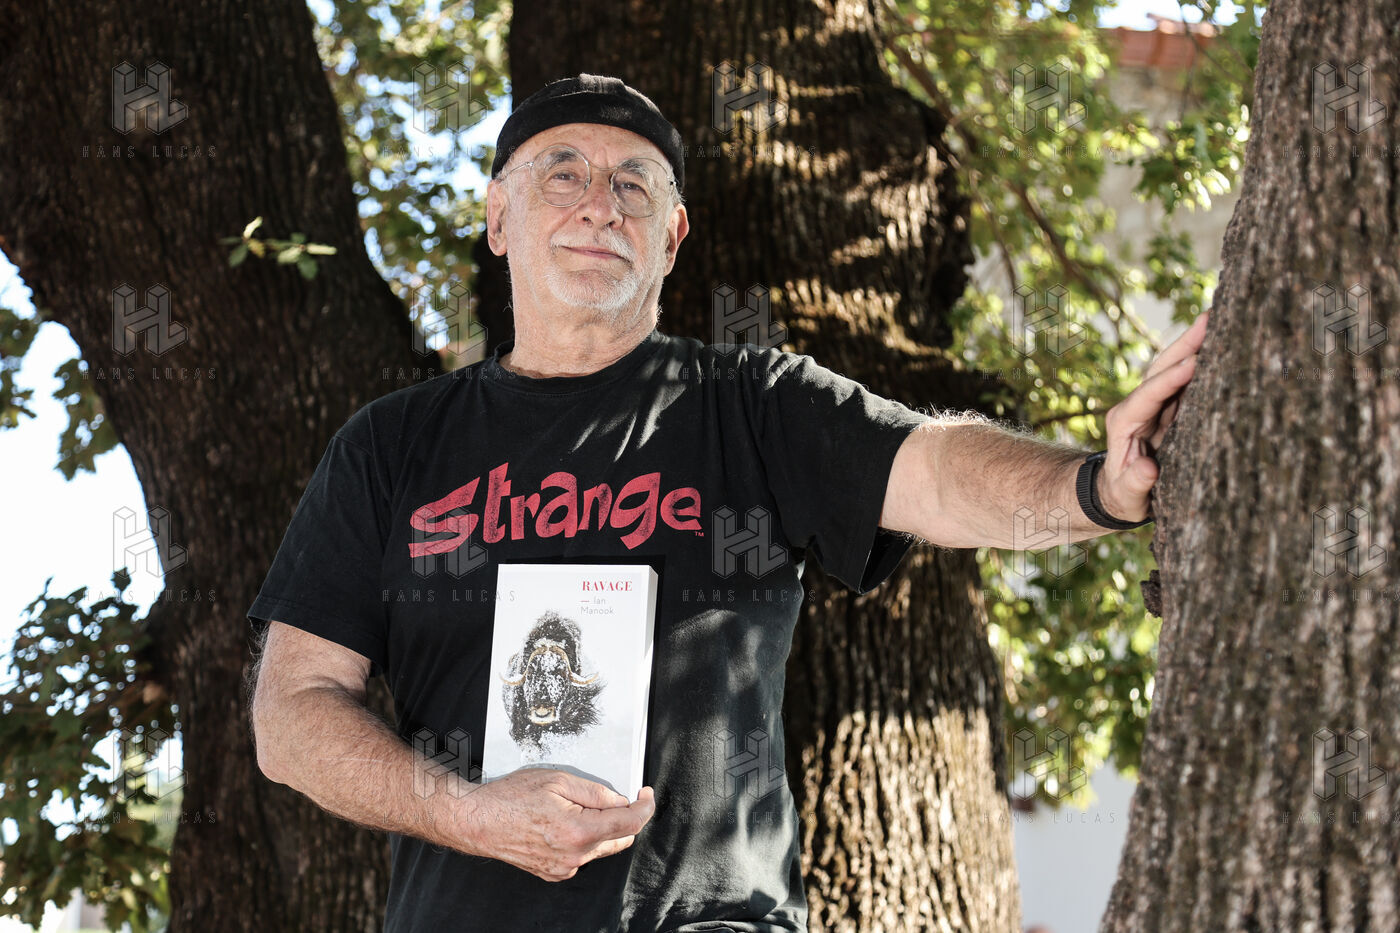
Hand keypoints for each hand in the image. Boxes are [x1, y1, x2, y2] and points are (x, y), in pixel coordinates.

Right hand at [454, 768, 655, 881]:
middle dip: (623, 816)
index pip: (630, 823)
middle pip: (620, 838)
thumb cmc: (510, 797)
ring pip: (601, 847)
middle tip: (610, 797)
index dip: (645, 806)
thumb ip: (595, 792)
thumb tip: (620, 800)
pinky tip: (563, 823)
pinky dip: (583, 840)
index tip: (646, 795)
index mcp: (579, 831)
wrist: (478, 821)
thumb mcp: (558, 780)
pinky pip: (581, 856)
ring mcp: (564, 867)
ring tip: (574, 808)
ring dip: (600, 828)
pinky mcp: (554, 872)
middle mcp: (574, 856)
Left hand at [1098, 312, 1209, 521]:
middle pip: (1161, 370)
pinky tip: (1223, 344)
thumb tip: (1147, 468)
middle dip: (1184, 345)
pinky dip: (1203, 362)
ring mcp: (1154, 404)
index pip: (1148, 395)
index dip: (1170, 380)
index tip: (1192, 363)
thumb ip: (1135, 483)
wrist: (1118, 494)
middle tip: (1210, 319)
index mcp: (1124, 423)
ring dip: (1195, 345)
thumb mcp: (1126, 497)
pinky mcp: (1169, 408)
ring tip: (1220, 320)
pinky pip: (1186, 381)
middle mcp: (1138, 406)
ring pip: (1175, 369)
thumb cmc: (1123, 496)